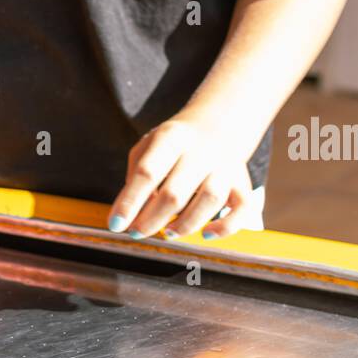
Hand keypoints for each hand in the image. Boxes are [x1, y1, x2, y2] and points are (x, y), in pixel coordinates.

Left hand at [108, 116, 256, 240]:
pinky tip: (206, 234)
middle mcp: (201, 151)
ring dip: (185, 224)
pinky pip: (242, 209)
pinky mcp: (241, 183)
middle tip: (137, 233)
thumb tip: (131, 215)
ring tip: (167, 232)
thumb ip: (135, 179)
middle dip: (152, 220)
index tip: (115, 225)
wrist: (218, 123)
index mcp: (172, 138)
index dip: (129, 202)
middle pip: (176, 193)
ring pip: (210, 200)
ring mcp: (225, 167)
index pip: (147, 172)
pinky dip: (226, 227)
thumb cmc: (172, 144)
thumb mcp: (147, 148)